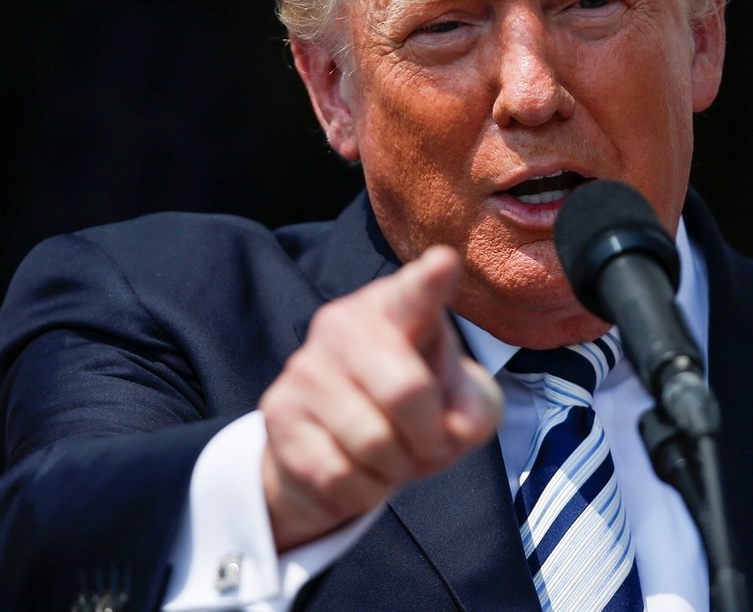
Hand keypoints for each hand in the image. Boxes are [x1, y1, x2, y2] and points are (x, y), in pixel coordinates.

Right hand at [258, 245, 503, 550]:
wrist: (335, 449)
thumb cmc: (410, 410)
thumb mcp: (459, 405)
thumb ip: (474, 408)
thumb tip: (457, 426)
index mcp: (396, 309)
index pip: (414, 293)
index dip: (430, 281)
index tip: (443, 262)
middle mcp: (343, 326)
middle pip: (407, 392)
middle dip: (428, 435)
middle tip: (426, 442)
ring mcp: (304, 368)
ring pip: (372, 442)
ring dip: (395, 467)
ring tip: (389, 454)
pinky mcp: (278, 415)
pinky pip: (338, 475)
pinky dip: (362, 490)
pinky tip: (356, 470)